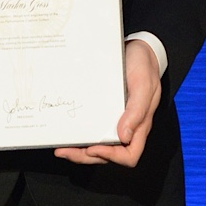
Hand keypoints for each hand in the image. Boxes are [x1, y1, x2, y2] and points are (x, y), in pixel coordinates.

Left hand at [56, 39, 162, 166]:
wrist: (138, 49)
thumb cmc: (144, 66)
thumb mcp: (144, 85)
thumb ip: (137, 111)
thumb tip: (124, 137)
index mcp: (139, 125)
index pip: (129, 155)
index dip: (111, 156)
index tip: (94, 147)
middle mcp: (127, 127)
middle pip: (108, 155)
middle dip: (85, 156)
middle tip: (64, 151)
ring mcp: (114, 121)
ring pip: (97, 146)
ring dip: (79, 150)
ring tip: (61, 147)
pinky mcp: (105, 112)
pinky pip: (93, 129)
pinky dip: (80, 135)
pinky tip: (67, 132)